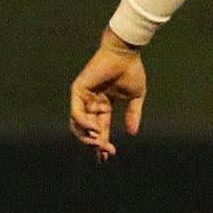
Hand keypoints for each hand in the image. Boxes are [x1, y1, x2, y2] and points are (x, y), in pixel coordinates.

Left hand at [70, 33, 146, 157]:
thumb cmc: (131, 71)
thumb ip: (133, 115)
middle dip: (95, 143)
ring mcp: (83, 98)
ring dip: (87, 136)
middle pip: (87, 130)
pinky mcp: (77, 91)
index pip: (100, 128)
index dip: (102, 143)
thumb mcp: (136, 98)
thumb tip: (133, 132)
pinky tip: (95, 128)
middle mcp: (91, 103)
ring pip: (78, 124)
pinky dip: (84, 122)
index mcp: (103, 106)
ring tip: (99, 143)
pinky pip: (77, 112)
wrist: (125, 54)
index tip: (107, 157)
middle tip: (105, 152)